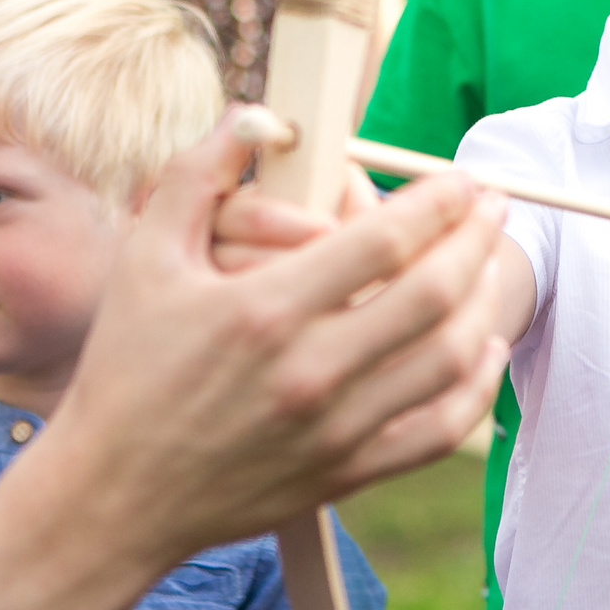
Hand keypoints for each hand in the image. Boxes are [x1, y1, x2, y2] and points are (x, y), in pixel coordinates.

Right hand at [64, 113, 513, 563]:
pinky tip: (483, 350)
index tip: (463, 178)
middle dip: (479, 239)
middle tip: (495, 206)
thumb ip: (197, 174)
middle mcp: (310, 371)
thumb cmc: (127, 369)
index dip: (440, 200)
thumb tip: (256, 114)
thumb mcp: (143, 259)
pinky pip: (438, 430)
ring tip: (491, 265)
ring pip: (449, 359)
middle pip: (434, 293)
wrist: (114, 495)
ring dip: (486, 303)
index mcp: (265, 310)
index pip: (384, 239)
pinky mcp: (346, 475)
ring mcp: (334, 429)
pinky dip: (476, 387)